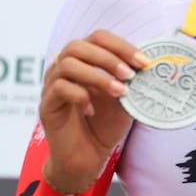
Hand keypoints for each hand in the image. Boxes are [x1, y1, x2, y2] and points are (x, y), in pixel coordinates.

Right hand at [41, 30, 145, 191]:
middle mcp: (64, 69)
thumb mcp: (125, 99)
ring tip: (119, 92)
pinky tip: (92, 111)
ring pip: (67, 65)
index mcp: (85, 62)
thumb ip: (131, 82)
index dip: (121, 46)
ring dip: (98, 76)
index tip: (144, 62)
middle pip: (78, 46)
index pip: (98, 38)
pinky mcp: (47, 105)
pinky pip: (59, 88)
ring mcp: (52, 86)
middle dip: (109, 58)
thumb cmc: (105, 124)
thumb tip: (148, 66)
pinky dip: (80, 96)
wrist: (88, 157)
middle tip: (130, 75)